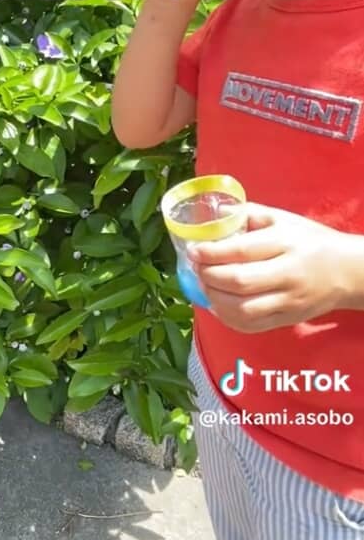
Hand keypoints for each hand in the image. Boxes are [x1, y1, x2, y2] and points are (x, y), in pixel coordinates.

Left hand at [189, 202, 347, 332]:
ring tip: (205, 285)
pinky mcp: (288, 320)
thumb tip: (215, 213)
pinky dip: (228, 318)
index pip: (242, 250)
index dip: (212, 253)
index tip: (194, 251)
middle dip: (209, 276)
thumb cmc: (310, 241)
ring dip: (215, 299)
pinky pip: (252, 326)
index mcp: (286, 243)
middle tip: (197, 269)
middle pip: (240, 281)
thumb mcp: (283, 219)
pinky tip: (218, 305)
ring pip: (243, 309)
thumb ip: (249, 214)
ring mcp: (288, 301)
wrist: (346, 271)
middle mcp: (288, 274)